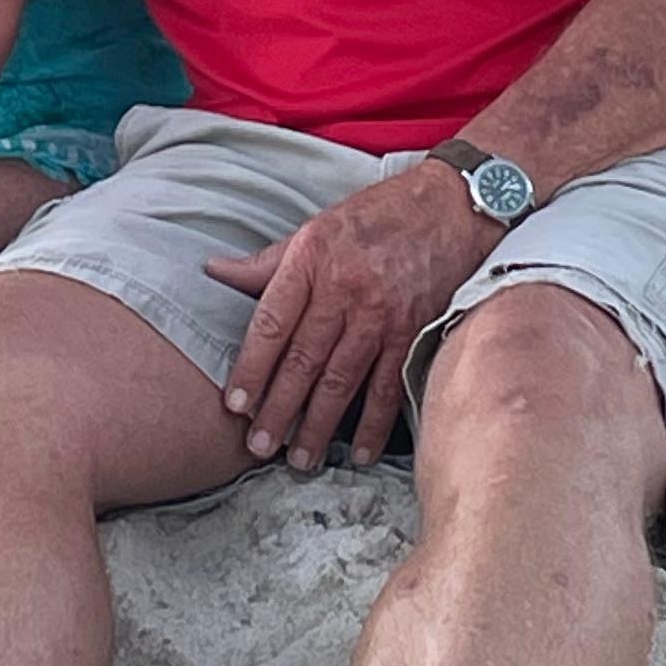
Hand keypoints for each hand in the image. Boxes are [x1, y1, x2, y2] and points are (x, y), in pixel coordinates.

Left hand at [206, 163, 483, 472]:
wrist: (450, 206)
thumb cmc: (377, 216)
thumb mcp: (316, 227)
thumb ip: (268, 262)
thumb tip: (215, 272)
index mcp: (312, 260)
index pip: (272, 322)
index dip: (251, 366)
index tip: (235, 403)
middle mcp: (344, 289)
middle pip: (303, 360)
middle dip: (278, 408)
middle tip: (258, 446)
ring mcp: (381, 314)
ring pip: (341, 380)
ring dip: (318, 426)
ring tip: (299, 459)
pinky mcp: (413, 332)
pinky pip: (388, 386)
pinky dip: (372, 423)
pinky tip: (357, 451)